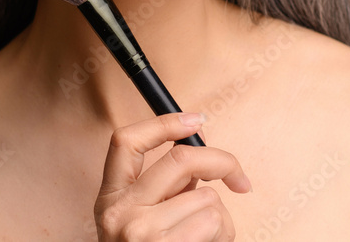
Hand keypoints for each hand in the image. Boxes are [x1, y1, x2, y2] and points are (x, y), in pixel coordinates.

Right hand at [94, 112, 251, 240]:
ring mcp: (141, 232)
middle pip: (181, 160)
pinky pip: (214, 223)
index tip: (196, 118)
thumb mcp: (138, 223)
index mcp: (110, 198)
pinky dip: (223, 236)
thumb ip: (163, 189)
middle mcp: (120, 211)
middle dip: (222, 163)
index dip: (163, 122)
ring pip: (207, 197)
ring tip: (205, 240)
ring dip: (220, 218)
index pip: (125, 141)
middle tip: (239, 180)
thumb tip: (200, 153)